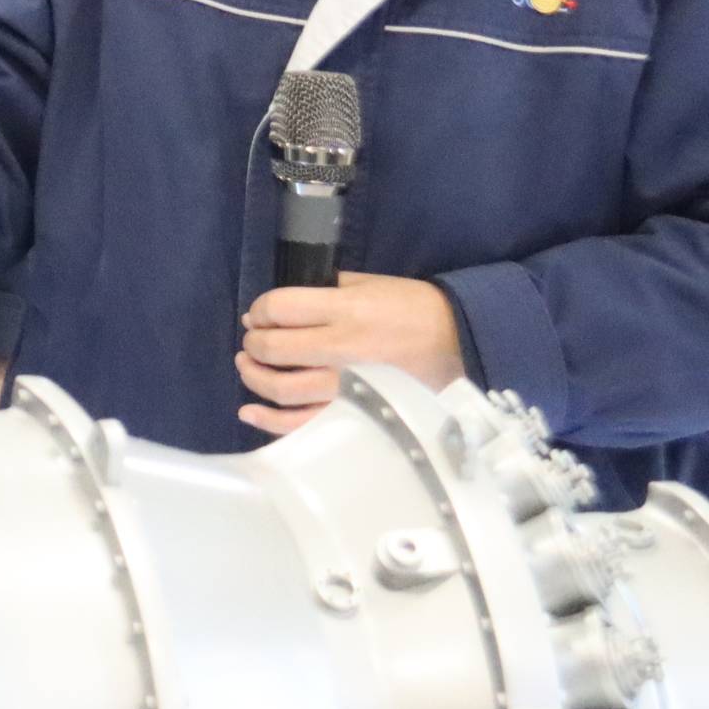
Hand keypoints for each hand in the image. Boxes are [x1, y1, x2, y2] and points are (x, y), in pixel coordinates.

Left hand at [235, 273, 461, 435]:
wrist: (460, 342)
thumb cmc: (412, 308)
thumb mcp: (368, 284)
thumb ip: (323, 290)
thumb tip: (277, 307)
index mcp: (346, 310)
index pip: (280, 308)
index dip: (260, 310)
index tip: (259, 315)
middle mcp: (342, 349)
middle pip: (274, 349)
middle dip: (253, 344)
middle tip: (252, 342)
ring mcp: (348, 386)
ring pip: (282, 388)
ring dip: (254, 377)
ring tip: (249, 367)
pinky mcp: (356, 413)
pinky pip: (304, 424)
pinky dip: (270, 421)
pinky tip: (250, 412)